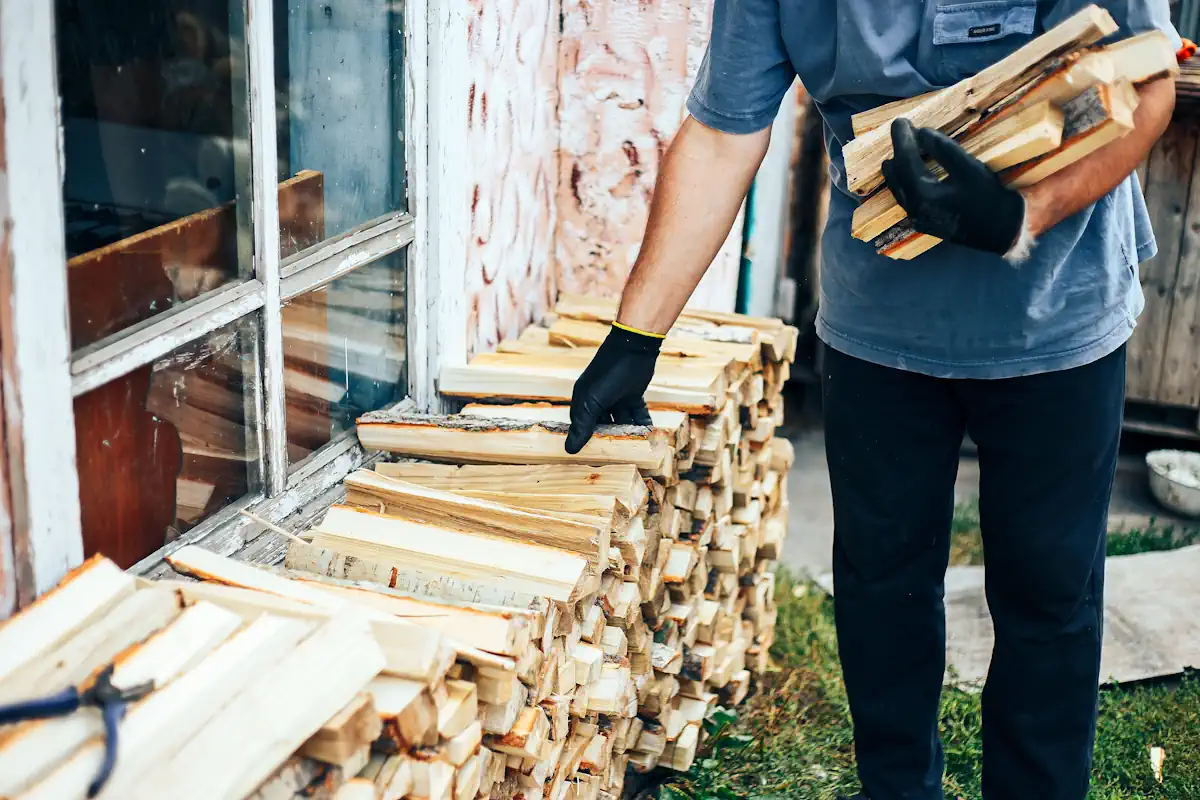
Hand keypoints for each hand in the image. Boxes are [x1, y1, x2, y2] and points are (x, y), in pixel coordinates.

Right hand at [565, 324, 661, 453]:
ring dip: (629, 433)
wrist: (635, 347)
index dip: (587, 442)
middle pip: (603, 427)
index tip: (594, 459)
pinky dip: (642, 423)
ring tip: (637, 447)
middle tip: (620, 455)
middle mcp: (598, 400)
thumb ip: (584, 425)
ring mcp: (616, 397)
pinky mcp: (633, 394)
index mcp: (583, 401)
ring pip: (622, 422)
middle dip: (611, 439)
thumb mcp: (593, 401)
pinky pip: (636, 414)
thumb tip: (569, 450)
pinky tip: (648, 433)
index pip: (581, 427)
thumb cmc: (610, 373)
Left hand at [881, 117, 1025, 255]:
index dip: (902, 139)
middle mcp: (913, 208)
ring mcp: (916, 218)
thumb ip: (943, 150)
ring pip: (898, 188)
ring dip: (898, 166)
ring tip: (902, 147)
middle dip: (897, 151)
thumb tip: (921, 133)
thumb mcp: (968, 168)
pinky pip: (905, 196)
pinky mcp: (923, 221)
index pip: (904, 161)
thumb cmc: (988, 198)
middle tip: (902, 130)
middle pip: (896, 175)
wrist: (1001, 230)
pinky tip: (910, 171)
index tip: (900, 121)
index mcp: (922, 195)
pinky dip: (904, 179)